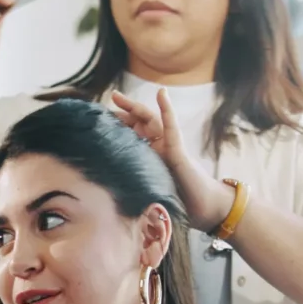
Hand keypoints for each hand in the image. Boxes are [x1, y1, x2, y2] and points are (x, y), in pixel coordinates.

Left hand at [107, 89, 232, 230]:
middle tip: (108, 101)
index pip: (132, 135)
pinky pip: (171, 127)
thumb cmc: (176, 204)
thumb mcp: (148, 192)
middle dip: (123, 113)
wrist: (203, 210)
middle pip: (138, 125)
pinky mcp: (178, 151)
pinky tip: (161, 94)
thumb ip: (134, 184)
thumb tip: (105, 191)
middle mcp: (159, 148)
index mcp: (150, 156)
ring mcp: (169, 147)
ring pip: (150, 121)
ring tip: (119, 97)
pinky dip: (167, 109)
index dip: (118, 126)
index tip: (99, 119)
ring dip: (135, 108)